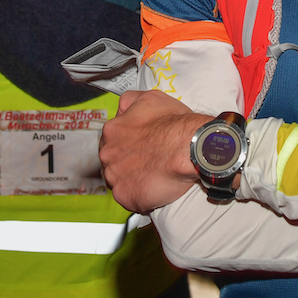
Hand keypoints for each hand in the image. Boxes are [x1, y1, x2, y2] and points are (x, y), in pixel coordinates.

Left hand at [99, 90, 210, 212]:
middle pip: (112, 161)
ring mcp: (114, 176)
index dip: (127, 144)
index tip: (141, 147)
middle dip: (126, 162)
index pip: (111, 140)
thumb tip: (122, 109)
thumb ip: (130, 102)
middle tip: (148, 162)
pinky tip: (154, 188)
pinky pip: (128, 199)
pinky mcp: (125, 196)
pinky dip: (139, 196)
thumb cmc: (174, 123)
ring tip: (152, 176)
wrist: (190, 148)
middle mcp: (107, 153)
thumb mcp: (150, 98)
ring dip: (131, 179)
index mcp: (112, 130)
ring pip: (118, 181)